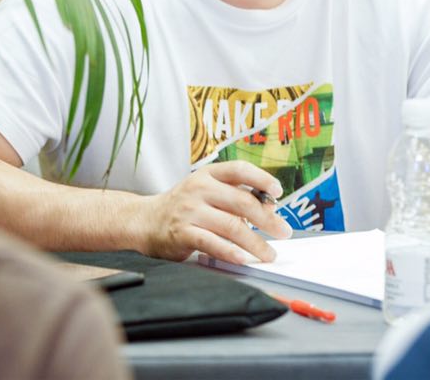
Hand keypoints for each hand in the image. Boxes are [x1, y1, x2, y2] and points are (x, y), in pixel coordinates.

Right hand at [138, 160, 292, 263]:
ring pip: (231, 226)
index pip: (239, 169)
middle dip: (267, 219)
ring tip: (268, 253)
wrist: (145, 221)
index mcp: (208, 174)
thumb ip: (233, 195)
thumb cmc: (184, 206)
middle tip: (283, 231)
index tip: (278, 191)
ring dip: (255, 242)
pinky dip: (230, 252)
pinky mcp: (182, 233)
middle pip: (241, 202)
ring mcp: (190, 211)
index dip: (262, 179)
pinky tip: (244, 259)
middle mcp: (199, 188)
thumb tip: (269, 207)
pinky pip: (212, 243)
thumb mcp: (206, 190)